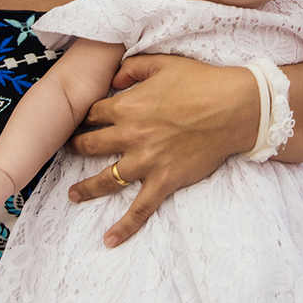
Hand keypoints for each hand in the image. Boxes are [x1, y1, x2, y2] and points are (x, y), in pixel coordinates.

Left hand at [66, 55, 257, 247]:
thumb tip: (114, 79)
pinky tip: (110, 240)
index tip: (81, 121)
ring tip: (73, 195)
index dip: (85, 116)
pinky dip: (125, 226)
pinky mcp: (164, 181)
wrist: (233, 108)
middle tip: (68, 152)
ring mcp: (146, 161)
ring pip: (106, 180)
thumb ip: (132, 68)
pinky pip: (140, 209)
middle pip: (90, 146)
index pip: (93, 113)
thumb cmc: (201, 82)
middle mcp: (130, 135)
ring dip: (86, 189)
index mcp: (127, 106)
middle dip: (76, 148)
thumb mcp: (162, 62)